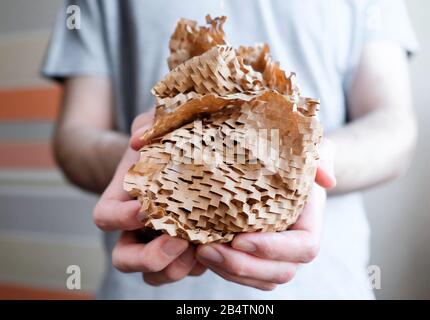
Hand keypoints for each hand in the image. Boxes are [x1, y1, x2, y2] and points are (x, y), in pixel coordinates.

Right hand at [93, 110, 205, 285]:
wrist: (188, 153)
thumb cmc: (168, 139)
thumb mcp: (159, 125)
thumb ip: (148, 125)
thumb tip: (138, 139)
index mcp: (122, 200)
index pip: (105, 217)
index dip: (120, 218)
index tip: (144, 207)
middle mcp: (136, 228)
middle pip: (124, 259)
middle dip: (148, 257)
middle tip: (178, 241)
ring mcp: (160, 242)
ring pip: (154, 274)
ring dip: (175, 269)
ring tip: (200, 251)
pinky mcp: (186, 249)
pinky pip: (186, 269)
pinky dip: (199, 265)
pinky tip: (218, 247)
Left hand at [195, 139, 335, 289]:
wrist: (283, 171)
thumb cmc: (294, 161)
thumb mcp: (309, 152)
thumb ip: (319, 159)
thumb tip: (328, 180)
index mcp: (310, 223)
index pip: (303, 247)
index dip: (273, 248)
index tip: (239, 238)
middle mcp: (296, 246)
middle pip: (280, 272)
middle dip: (242, 266)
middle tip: (207, 250)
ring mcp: (277, 257)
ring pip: (261, 280)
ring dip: (229, 272)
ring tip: (200, 252)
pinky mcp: (257, 258)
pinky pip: (246, 277)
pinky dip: (224, 271)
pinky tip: (201, 253)